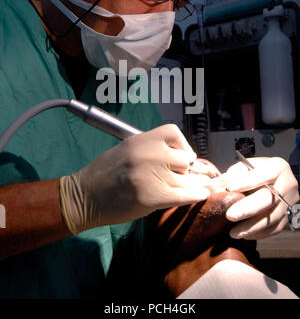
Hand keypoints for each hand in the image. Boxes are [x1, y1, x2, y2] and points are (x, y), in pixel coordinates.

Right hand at [59, 124, 211, 233]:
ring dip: (191, 183)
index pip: (174, 133)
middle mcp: (147, 154)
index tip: (180, 154)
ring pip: (187, 178)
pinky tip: (200, 194)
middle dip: (186, 167)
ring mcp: (150, 176)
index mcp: (139, 140)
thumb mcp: (125, 149)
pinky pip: (184, 195)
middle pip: (185, 158)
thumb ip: (151, 150)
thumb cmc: (103, 173)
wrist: (84, 196)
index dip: (181, 145)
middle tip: (180, 174)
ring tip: (193, 185)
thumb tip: (181, 157)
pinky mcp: (151, 198)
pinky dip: (195, 195)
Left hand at [224, 157, 299, 239]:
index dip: (246, 182)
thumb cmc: (255, 172)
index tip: (229, 188)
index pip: (263, 174)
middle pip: (269, 198)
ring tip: (234, 232)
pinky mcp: (288, 216)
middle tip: (230, 215)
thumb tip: (222, 183)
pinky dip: (259, 233)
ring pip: (273, 218)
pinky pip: (275, 228)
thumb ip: (236, 173)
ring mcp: (290, 202)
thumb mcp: (246, 165)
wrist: (272, 180)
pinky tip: (244, 235)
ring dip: (252, 227)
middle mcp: (287, 184)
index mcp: (278, 167)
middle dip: (248, 208)